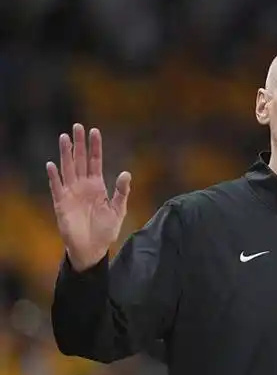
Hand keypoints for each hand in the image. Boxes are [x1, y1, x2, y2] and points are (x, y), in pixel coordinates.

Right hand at [46, 124, 131, 271]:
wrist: (92, 248)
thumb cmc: (105, 230)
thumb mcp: (118, 210)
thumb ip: (122, 192)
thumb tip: (126, 172)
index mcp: (97, 186)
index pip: (96, 162)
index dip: (95, 147)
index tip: (94, 131)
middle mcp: (83, 186)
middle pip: (80, 160)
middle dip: (79, 144)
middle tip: (77, 126)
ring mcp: (71, 193)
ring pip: (68, 169)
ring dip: (66, 154)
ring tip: (64, 137)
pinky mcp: (62, 204)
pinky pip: (57, 188)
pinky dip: (54, 177)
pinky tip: (52, 165)